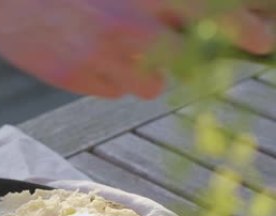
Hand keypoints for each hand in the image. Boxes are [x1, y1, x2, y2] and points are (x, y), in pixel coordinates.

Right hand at [0, 0, 274, 98]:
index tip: (262, 39)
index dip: (239, 25)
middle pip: (182, 57)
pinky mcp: (72, 79)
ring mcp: (95, 57)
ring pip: (148, 83)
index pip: (203, 10)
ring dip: (147, 72)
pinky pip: (113, 92)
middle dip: (196, 60)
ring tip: (122, 50)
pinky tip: (89, 57)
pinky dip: (112, 80)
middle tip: (192, 58)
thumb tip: (186, 22)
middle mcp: (120, 25)